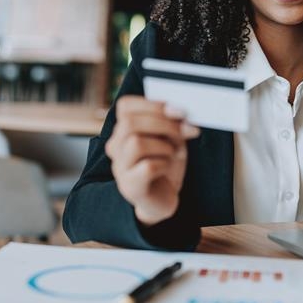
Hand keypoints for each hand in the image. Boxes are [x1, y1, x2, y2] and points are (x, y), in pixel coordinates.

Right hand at [105, 96, 199, 226]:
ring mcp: (120, 167)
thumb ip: (172, 122)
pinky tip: (166, 168)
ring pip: (136, 143)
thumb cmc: (165, 164)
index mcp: (124, 130)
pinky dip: (164, 164)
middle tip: (187, 131)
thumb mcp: (171, 138)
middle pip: (130, 123)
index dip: (151, 103)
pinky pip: (148, 167)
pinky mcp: (130, 186)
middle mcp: (116, 147)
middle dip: (164, 123)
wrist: (162, 199)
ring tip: (175, 152)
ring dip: (164, 145)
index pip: (125, 106)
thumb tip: (178, 110)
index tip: (177, 110)